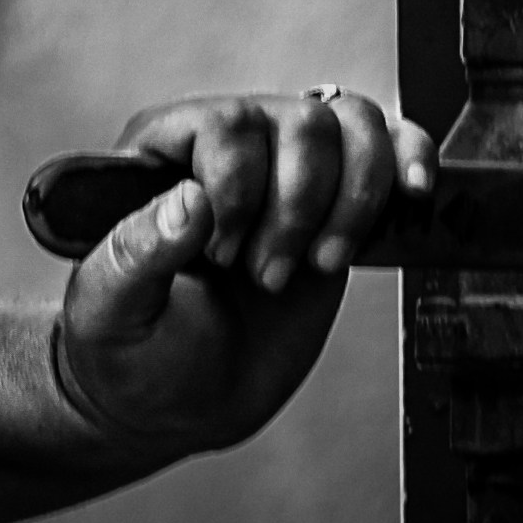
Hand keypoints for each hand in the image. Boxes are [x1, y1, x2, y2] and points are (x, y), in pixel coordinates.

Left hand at [50, 87, 433, 458]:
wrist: (179, 400)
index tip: (223, 256)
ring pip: (352, 125)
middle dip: (298, 209)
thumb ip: (138, 251)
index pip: (228, 125)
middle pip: (301, 122)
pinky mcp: (338, 206)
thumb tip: (190, 202)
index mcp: (161, 153)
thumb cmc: (129, 347)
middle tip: (265, 276)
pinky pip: (388, 148)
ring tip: (319, 263)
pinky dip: (412, 159)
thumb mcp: (110, 306)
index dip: (240, 191)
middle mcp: (228, 147)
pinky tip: (412, 193)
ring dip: (353, 200)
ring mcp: (288, 171)